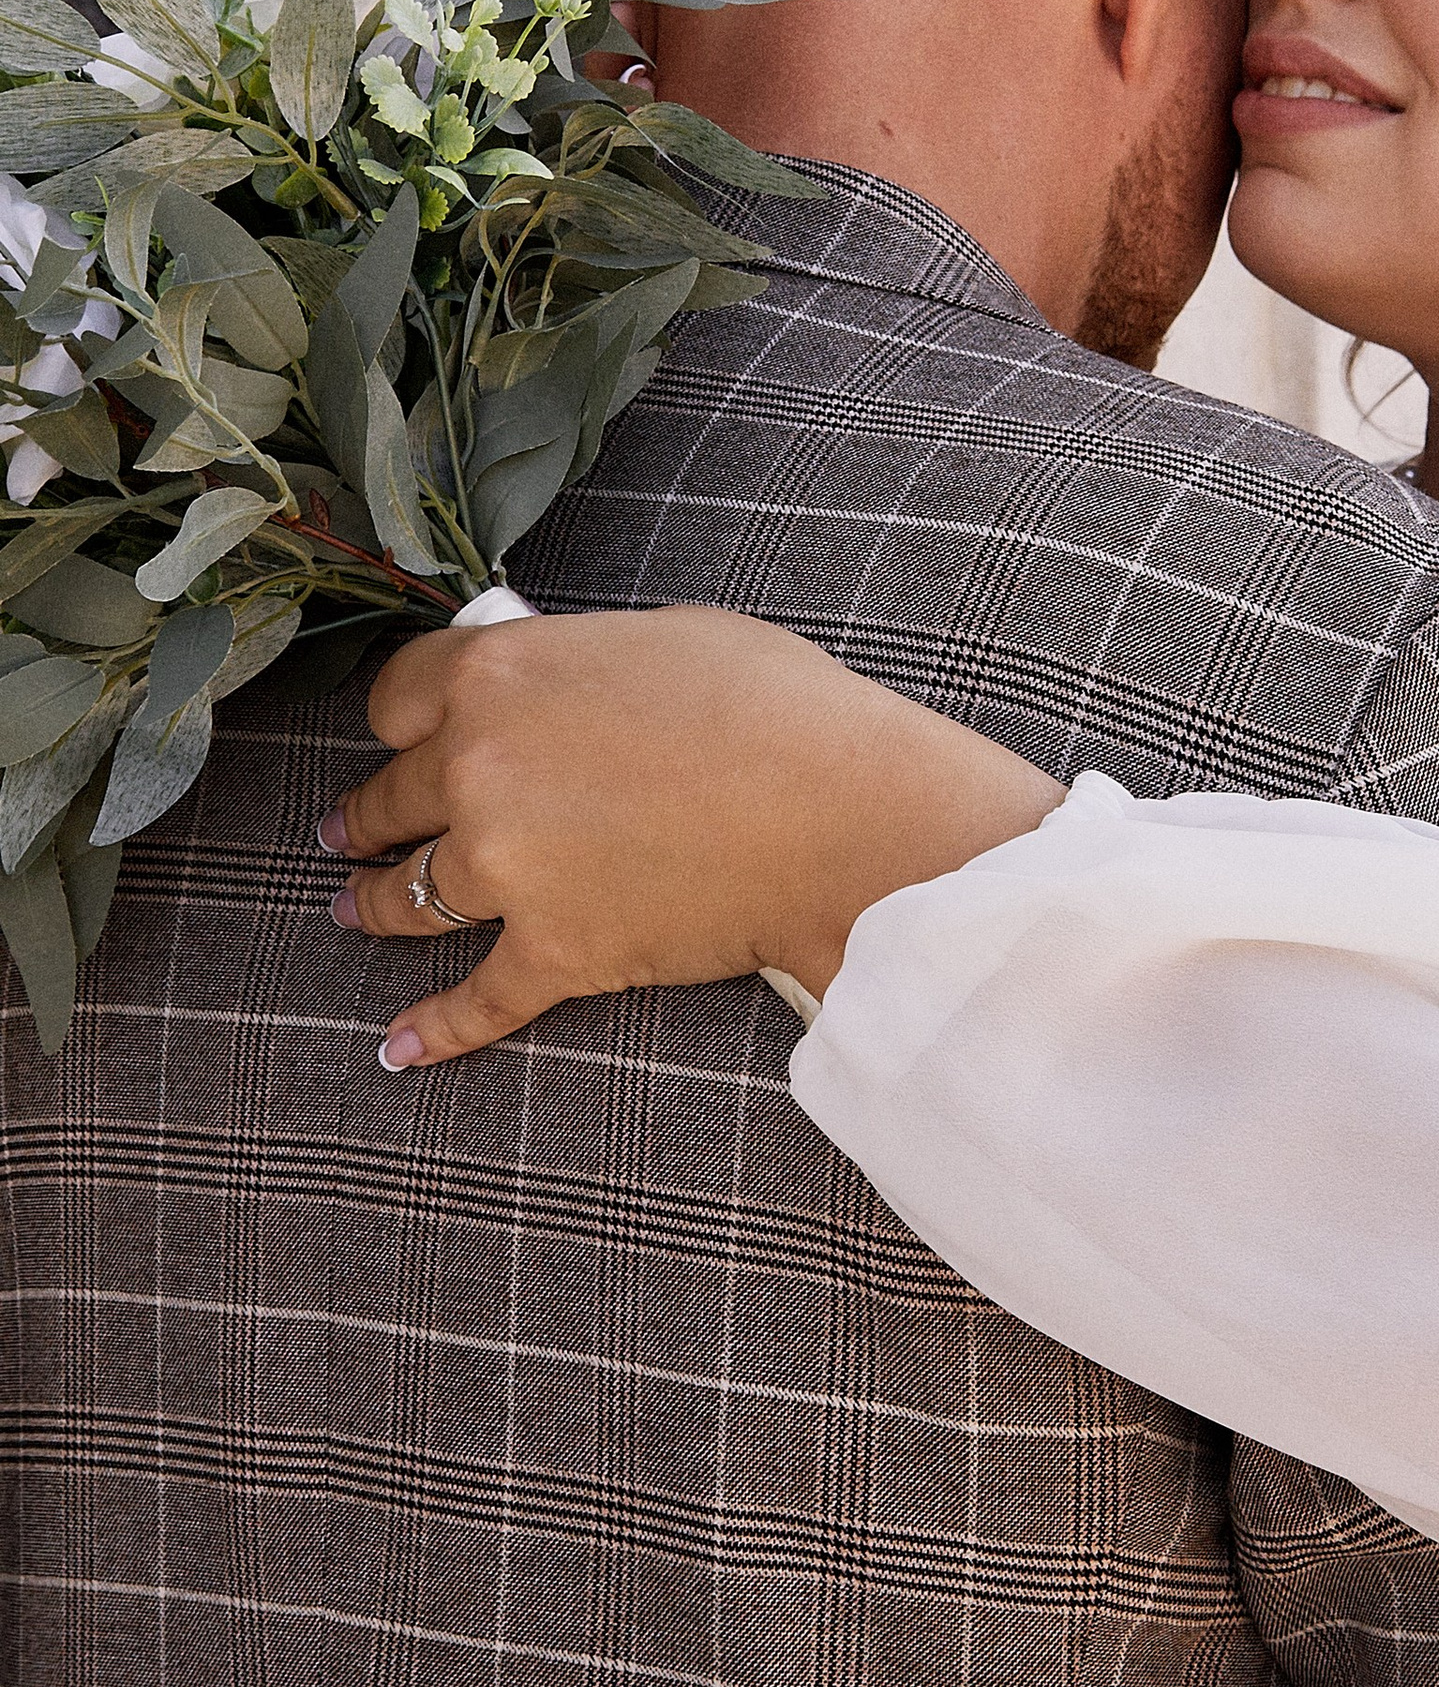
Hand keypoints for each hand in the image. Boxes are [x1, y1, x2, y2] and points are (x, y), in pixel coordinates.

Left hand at [325, 605, 1065, 1066]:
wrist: (842, 815)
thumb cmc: (777, 709)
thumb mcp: (663, 637)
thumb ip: (574, 660)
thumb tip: (553, 681)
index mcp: (500, 674)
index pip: (396, 694)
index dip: (398, 718)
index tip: (397, 736)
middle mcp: (478, 768)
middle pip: (390, 795)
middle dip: (366, 816)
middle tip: (348, 831)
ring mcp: (507, 869)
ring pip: (409, 896)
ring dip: (373, 905)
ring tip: (354, 910)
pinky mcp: (551, 953)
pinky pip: (474, 1001)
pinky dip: (432, 1030)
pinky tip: (399, 1049)